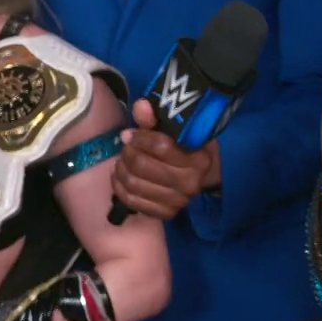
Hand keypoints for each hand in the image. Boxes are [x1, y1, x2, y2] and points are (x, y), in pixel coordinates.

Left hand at [112, 99, 221, 219]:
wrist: (201, 174)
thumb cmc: (186, 147)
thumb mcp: (176, 129)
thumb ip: (156, 118)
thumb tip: (140, 106)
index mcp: (198, 159)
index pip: (160, 146)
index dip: (140, 138)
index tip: (133, 135)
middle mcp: (190, 183)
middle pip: (142, 166)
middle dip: (128, 153)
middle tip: (126, 148)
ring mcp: (179, 201)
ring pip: (134, 184)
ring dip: (121, 170)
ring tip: (122, 161)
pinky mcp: (166, 214)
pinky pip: (133, 202)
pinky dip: (120, 189)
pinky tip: (120, 178)